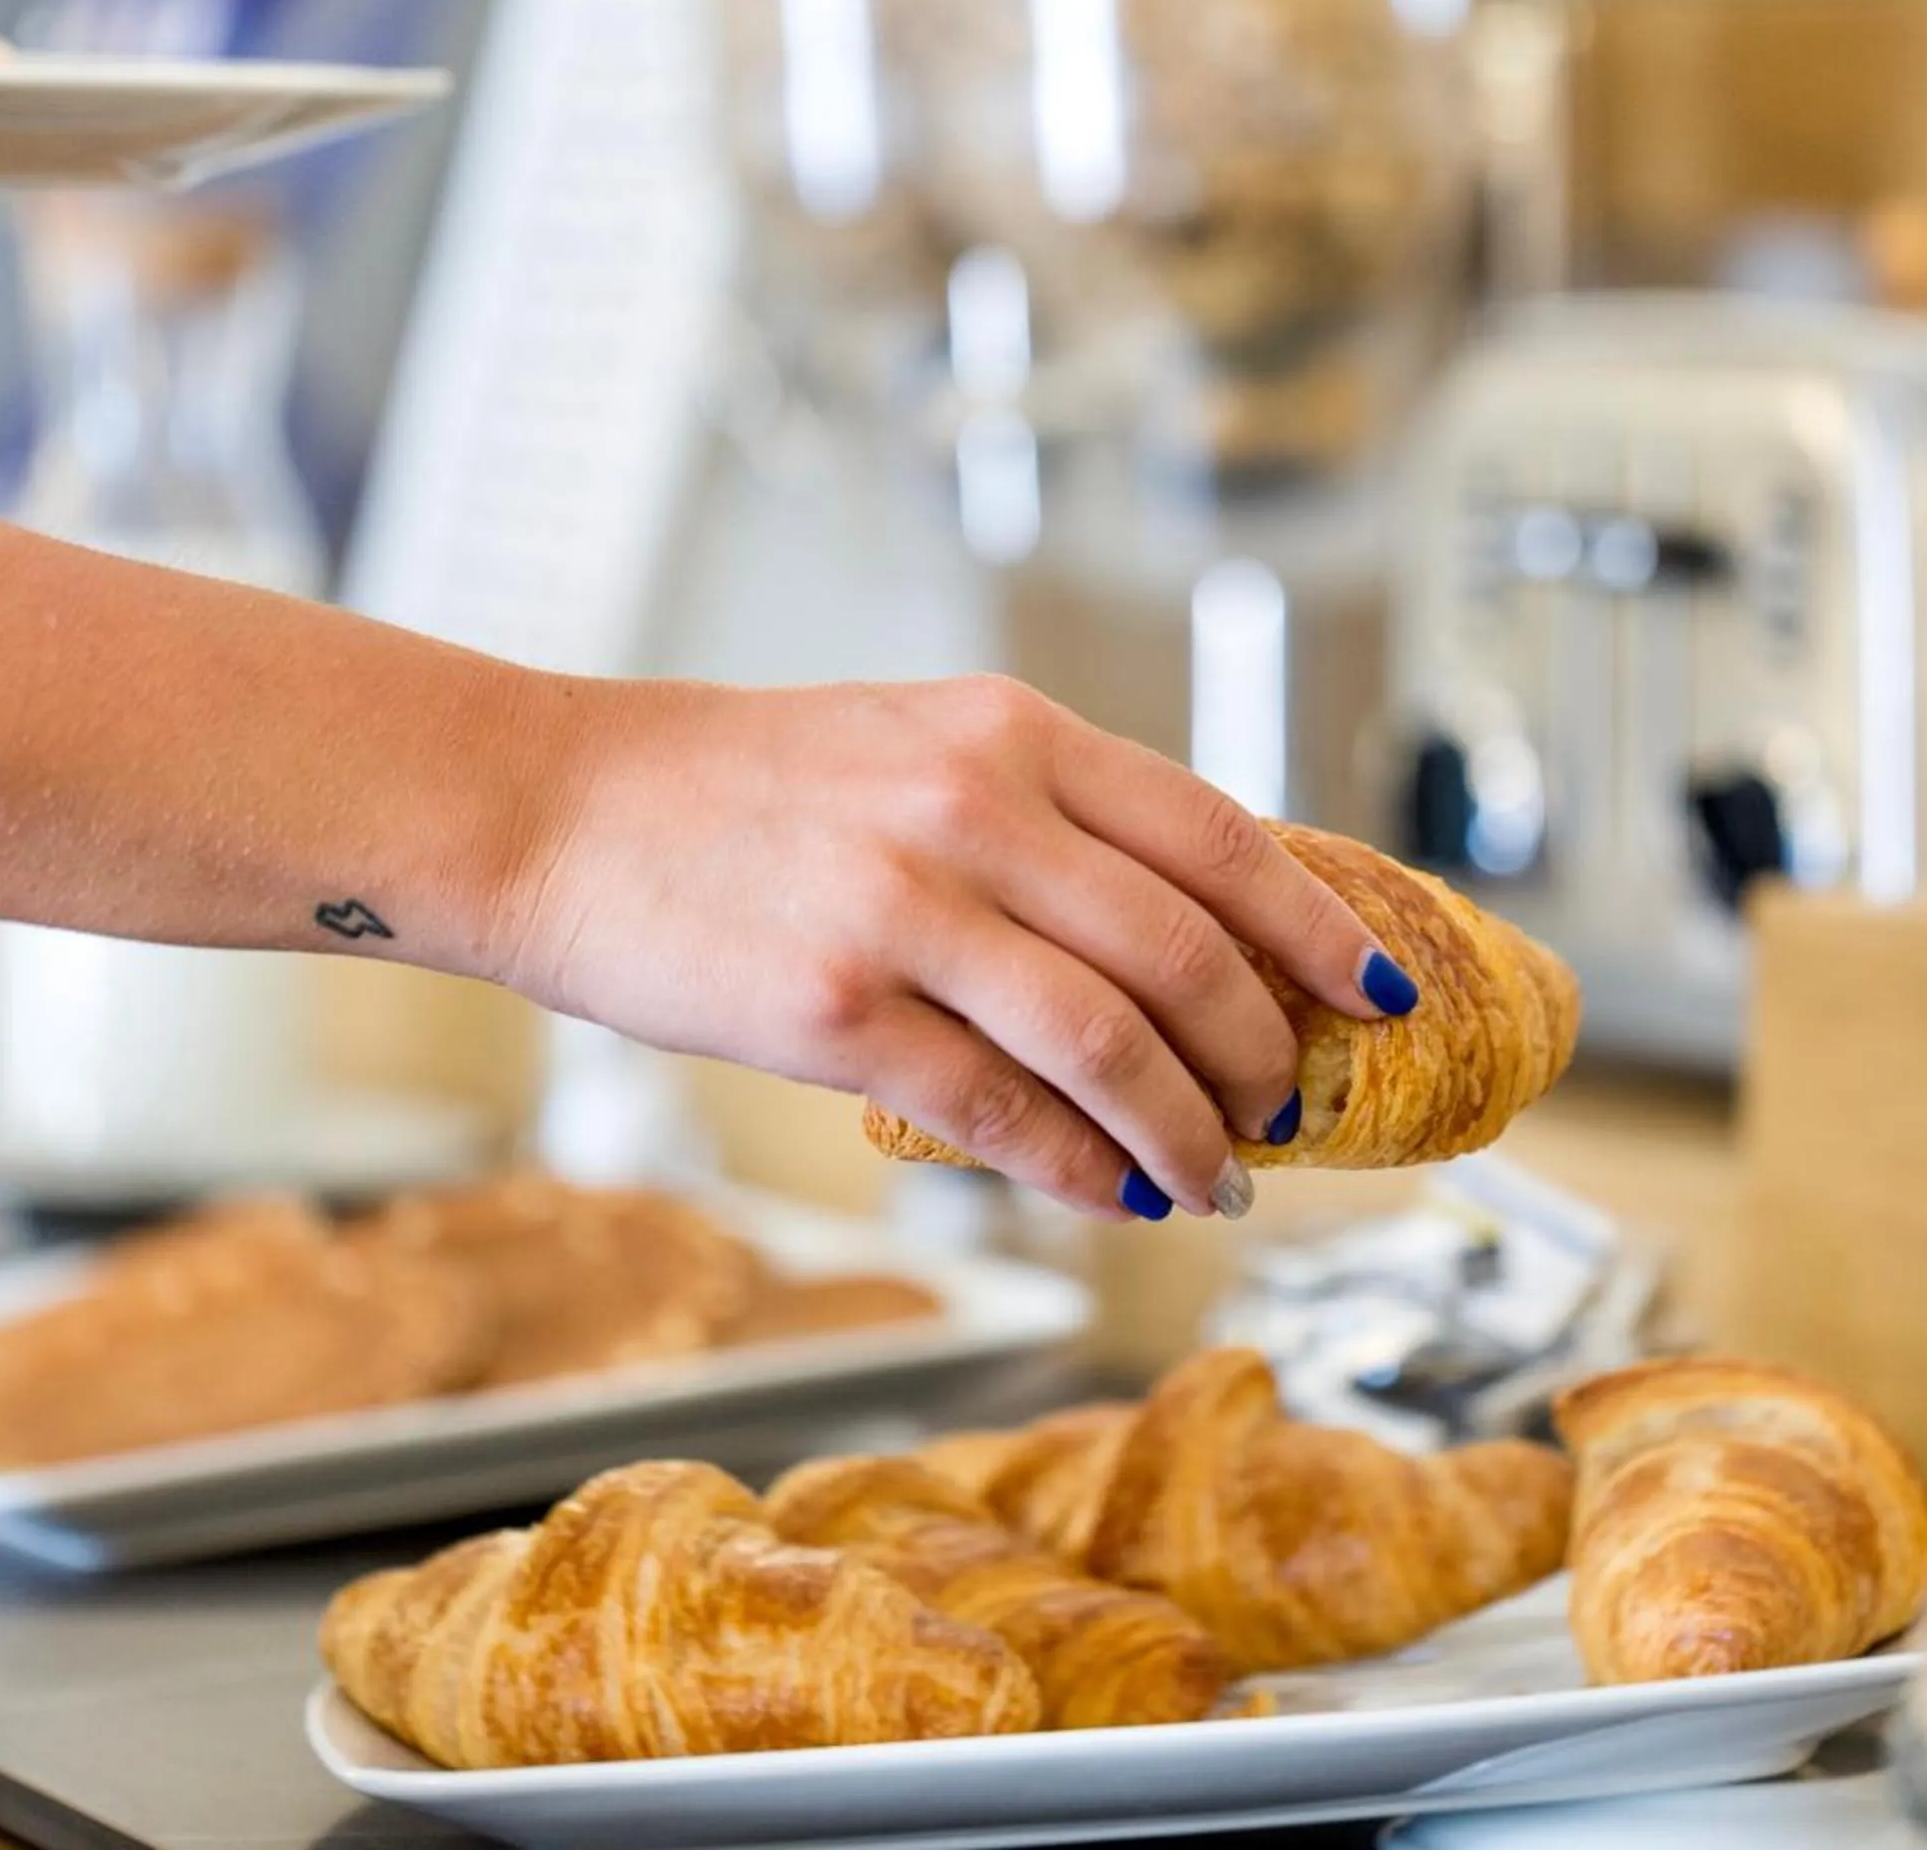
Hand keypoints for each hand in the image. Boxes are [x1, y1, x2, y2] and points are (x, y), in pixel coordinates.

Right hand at [496, 676, 1412, 1219]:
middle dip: (1260, 1052)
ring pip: (1106, 1041)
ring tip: (1216, 1179)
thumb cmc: (736, 787)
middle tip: (1283, 1110)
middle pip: (1183, 952)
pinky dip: (1077, 1163)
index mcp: (1011, 733)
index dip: (1318, 927)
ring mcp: (902, 907)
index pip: (1219, 835)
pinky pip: (997, 1108)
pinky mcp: (832, 1011)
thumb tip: (1189, 930)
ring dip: (1184, 1130)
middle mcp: (972, 806)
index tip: (1377, 992)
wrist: (550, 807)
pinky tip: (1113, 1194)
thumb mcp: (914, 744)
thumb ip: (1047, 815)